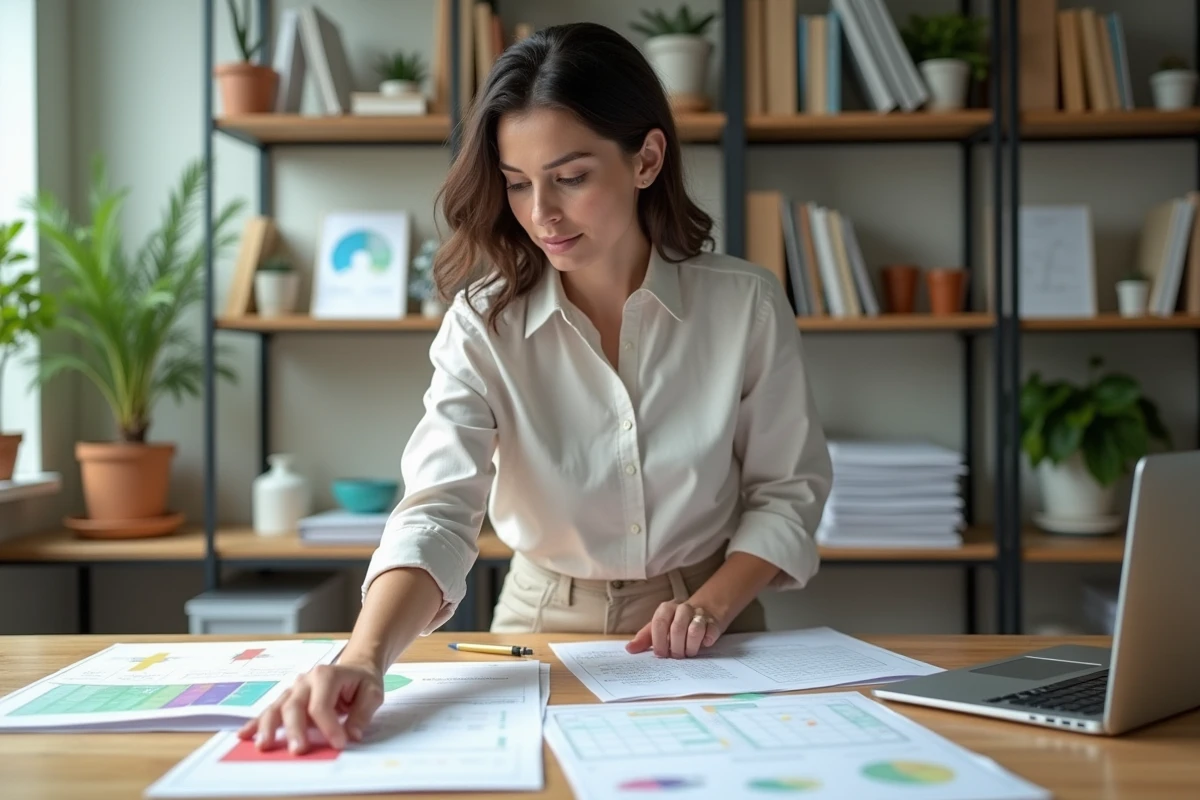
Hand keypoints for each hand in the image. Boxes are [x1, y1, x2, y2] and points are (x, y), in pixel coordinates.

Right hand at [236, 660, 383, 753]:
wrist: (356, 668)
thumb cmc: (362, 681)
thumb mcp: (373, 693)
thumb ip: (363, 713)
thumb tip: (352, 735)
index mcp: (327, 675)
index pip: (321, 704)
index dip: (328, 726)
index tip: (339, 744)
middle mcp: (306, 680)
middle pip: (294, 706)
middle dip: (295, 729)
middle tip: (298, 750)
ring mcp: (293, 689)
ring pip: (277, 708)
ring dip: (269, 727)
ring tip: (264, 745)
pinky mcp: (287, 699)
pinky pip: (270, 711)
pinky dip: (257, 723)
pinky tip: (245, 734)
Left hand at [625, 601, 721, 657]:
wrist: (704, 611)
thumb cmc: (676, 623)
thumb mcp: (658, 628)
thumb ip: (644, 639)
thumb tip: (629, 649)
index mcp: (666, 609)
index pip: (659, 623)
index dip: (659, 642)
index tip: (660, 654)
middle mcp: (682, 608)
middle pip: (677, 629)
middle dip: (675, 648)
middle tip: (676, 657)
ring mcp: (699, 614)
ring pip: (694, 631)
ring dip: (690, 647)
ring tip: (688, 653)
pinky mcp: (713, 622)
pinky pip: (709, 634)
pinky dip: (705, 642)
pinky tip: (703, 644)